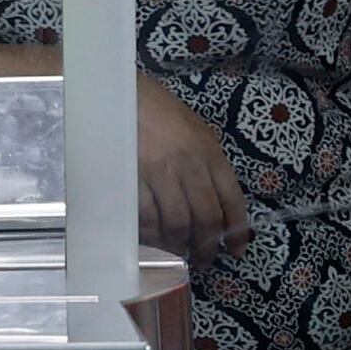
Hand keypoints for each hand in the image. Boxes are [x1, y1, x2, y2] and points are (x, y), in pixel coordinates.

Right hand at [139, 84, 250, 259]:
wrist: (114, 90)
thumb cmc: (154, 108)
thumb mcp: (192, 129)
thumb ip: (206, 162)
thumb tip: (216, 202)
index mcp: (209, 150)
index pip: (232, 199)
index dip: (236, 230)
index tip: (235, 249)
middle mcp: (188, 163)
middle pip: (206, 218)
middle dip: (206, 245)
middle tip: (202, 259)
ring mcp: (158, 172)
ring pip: (177, 223)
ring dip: (179, 244)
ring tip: (177, 251)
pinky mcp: (131, 178)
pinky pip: (146, 217)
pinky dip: (151, 234)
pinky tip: (152, 237)